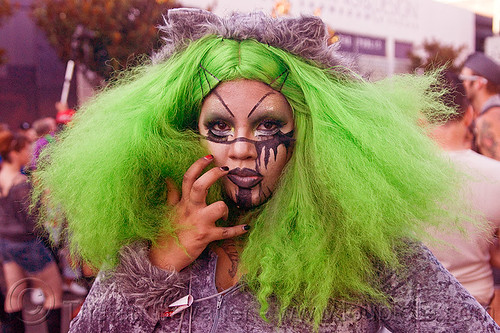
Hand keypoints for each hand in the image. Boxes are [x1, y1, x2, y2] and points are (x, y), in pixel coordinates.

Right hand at [149, 155, 249, 271]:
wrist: (164, 257)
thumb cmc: (167, 233)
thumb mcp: (168, 211)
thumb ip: (172, 194)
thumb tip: (168, 178)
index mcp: (182, 202)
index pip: (188, 178)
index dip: (198, 165)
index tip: (209, 157)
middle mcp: (191, 209)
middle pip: (201, 186)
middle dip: (214, 175)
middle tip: (225, 169)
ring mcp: (199, 223)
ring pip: (218, 207)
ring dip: (225, 208)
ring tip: (225, 213)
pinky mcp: (206, 236)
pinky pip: (226, 232)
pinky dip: (237, 230)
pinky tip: (245, 227)